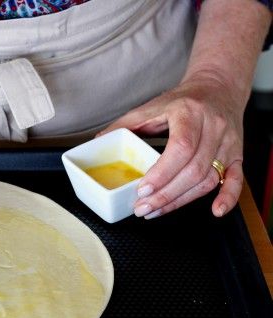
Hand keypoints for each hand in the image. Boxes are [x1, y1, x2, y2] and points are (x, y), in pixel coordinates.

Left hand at [99, 73, 244, 218]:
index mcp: (190, 112)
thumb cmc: (183, 99)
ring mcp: (228, 142)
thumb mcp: (152, 106)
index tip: (142, 190)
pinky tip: (216, 212)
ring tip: (156, 211)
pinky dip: (228, 197)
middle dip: (166, 194)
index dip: (162, 173)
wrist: (218, 87)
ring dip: (182, 200)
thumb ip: (125, 124)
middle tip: (142, 208)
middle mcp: (213, 127)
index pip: (180, 148)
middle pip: (193, 169)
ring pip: (208, 178)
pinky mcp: (238, 154)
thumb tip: (98, 141)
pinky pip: (236, 179)